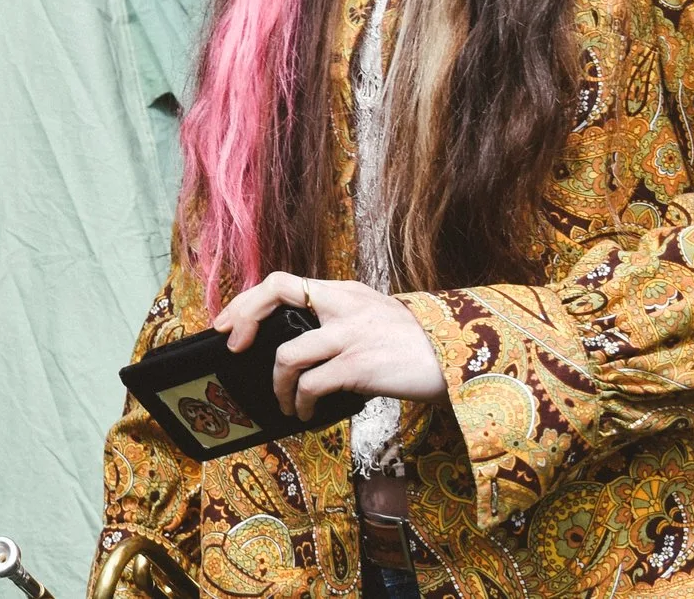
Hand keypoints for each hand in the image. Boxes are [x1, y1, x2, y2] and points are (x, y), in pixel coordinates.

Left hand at [214, 272, 448, 420]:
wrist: (463, 362)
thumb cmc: (419, 347)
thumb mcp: (376, 318)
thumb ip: (340, 321)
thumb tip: (299, 347)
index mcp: (344, 292)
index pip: (282, 281)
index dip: (248, 300)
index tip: (230, 324)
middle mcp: (343, 305)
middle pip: (274, 294)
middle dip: (243, 320)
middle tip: (234, 349)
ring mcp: (350, 335)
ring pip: (287, 354)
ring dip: (277, 385)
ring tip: (285, 403)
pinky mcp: (360, 367)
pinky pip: (312, 385)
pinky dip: (301, 403)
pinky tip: (306, 413)